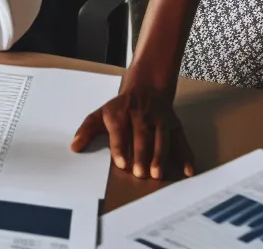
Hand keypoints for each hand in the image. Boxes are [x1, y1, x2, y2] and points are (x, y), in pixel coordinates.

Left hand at [70, 73, 195, 180]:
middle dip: (141, 155)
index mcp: (121, 113)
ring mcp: (160, 120)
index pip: (120, 129)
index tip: (121, 163)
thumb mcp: (101, 113)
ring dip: (160, 156)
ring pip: (161, 138)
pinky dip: (187, 156)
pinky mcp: (175, 126)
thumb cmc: (121, 107)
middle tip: (140, 174)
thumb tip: (74, 147)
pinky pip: (182, 141)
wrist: (147, 88)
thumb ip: (87, 130)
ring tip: (157, 174)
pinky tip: (188, 170)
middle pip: (142, 136)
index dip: (120, 146)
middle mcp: (142, 115)